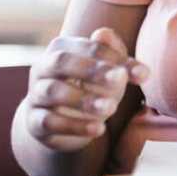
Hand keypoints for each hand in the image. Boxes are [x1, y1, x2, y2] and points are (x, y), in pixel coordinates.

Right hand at [24, 27, 149, 151]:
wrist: (61, 120)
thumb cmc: (91, 87)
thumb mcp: (109, 73)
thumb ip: (117, 60)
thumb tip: (120, 48)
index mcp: (63, 47)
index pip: (89, 46)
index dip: (115, 58)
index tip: (142, 74)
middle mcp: (43, 67)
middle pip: (62, 62)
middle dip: (92, 70)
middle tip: (120, 80)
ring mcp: (35, 94)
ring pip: (54, 91)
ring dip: (83, 99)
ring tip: (111, 108)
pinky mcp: (34, 121)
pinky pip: (49, 121)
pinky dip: (75, 125)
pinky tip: (99, 129)